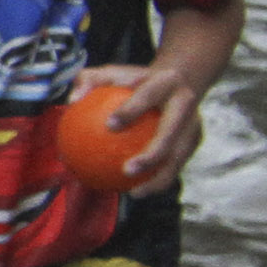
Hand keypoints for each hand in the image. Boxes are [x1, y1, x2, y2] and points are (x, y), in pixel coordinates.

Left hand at [69, 63, 202, 189]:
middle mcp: (185, 103)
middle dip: (153, 154)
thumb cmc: (134, 80)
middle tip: (127, 170)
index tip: (110, 125)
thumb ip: (90, 80)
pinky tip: (136, 191)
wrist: (177, 80)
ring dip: (159, 179)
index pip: (147, 96)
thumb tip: (71, 100)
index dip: (131, 110)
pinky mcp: (195, 141)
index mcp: (164, 82)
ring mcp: (194, 124)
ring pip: (178, 157)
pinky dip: (158, 180)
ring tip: (134, 193)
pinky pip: (176, 165)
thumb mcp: (112, 73)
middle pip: (171, 133)